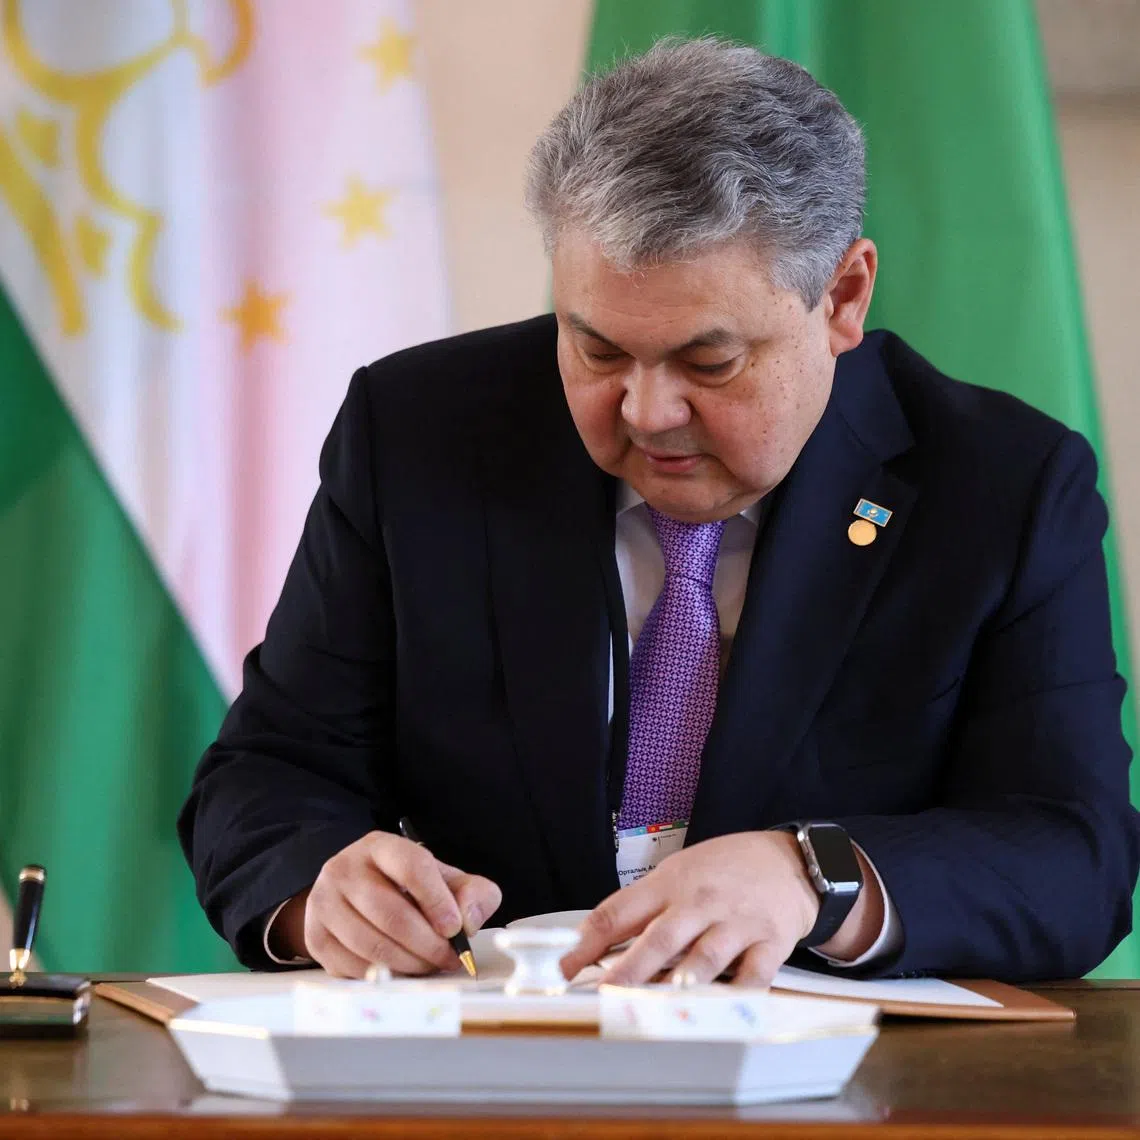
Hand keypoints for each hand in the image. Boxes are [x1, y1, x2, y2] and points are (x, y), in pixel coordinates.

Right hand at [278, 831, 501, 976]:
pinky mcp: (315, 937)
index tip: (455, 928)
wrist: (357, 898)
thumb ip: (472, 893)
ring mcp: (324, 903)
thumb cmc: (408, 889)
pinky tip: (402, 970)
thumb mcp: (445, 881)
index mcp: (380, 847)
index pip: (411, 866)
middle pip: (390, 912)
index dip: (437, 900)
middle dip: (427, 943)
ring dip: (409, 964)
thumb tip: (468, 920)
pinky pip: (353, 966)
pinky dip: (385, 975)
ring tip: (430, 965)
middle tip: (449, 958)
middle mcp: (344, 869)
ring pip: (371, 944)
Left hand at [560, 831, 819, 986]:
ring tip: (657, 1007)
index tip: (564, 969)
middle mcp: (700, 902)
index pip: (619, 912)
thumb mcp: (679, 872)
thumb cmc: (725, 869)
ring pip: (704, 958)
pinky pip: (752, 976)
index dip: (588, 943)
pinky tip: (719, 1013)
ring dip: (680, 984)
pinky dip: (736, 997)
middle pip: (659, 940)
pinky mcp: (770, 943)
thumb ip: (643, 906)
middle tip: (603, 997)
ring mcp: (736, 923)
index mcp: (669, 883)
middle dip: (629, 971)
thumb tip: (597, 944)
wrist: (789, 861)